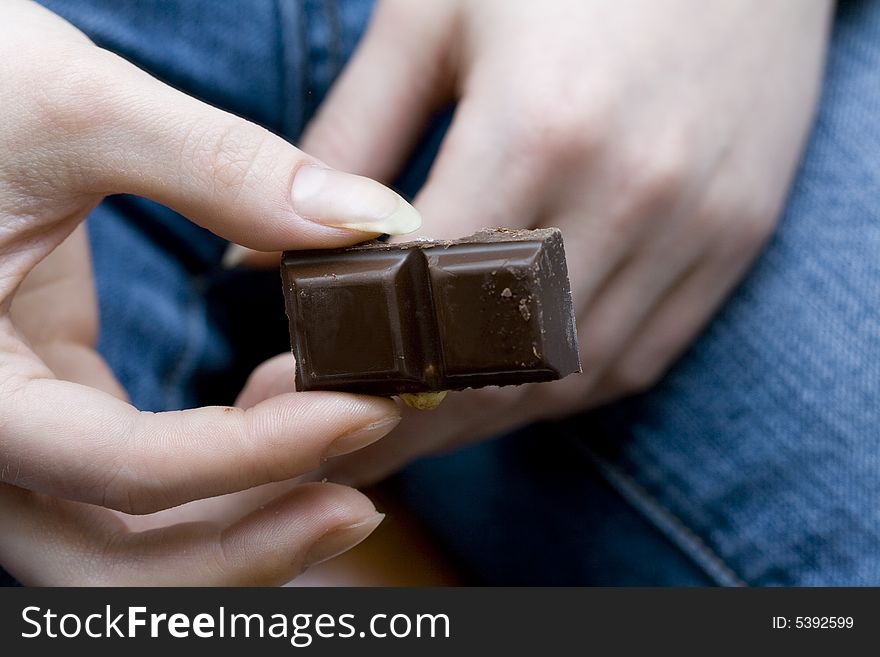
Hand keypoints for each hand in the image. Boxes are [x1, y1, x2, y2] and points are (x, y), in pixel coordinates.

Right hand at [0, 0, 420, 583]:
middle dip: (248, 545)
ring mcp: (21, 427)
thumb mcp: (71, 107)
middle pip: (113, 558)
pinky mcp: (56, 402)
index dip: (255, 457)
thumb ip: (219, 166)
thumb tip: (368, 221)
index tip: (362, 410)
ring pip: (125, 537)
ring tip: (342, 461)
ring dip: (241, 524)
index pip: (121, 470)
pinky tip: (288, 410)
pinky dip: (222, 468)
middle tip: (358, 506)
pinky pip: (135, 476)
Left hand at [286, 0, 832, 483]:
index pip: (421, 297)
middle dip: (404, 419)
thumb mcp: (432, 19)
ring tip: (414, 425)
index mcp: (538, 126)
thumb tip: (259, 261)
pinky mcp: (732, 239)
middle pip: (494, 364)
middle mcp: (627, 193)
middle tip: (340, 438)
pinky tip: (509, 389)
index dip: (345, 363)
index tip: (283, 396)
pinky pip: (635, 358)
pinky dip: (560, 390)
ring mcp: (695, 226)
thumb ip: (345, 142)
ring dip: (481, 418)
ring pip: (566, 378)